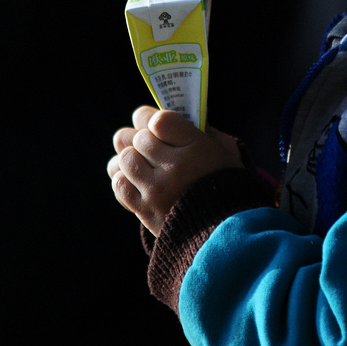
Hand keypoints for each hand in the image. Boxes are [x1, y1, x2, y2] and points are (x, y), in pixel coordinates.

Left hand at [108, 106, 243, 235]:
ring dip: (131, 157)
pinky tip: (135, 178)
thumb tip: (168, 115)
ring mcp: (157, 191)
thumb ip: (196, 128)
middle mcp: (174, 168)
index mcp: (196, 148)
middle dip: (142, 138)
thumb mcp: (221, 149)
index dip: (151, 118)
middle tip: (150, 144)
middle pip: (138, 138)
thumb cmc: (225, 182)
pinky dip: (123, 178)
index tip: (155, 123)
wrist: (227, 230)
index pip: (158, 120)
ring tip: (141, 161)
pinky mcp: (146, 211)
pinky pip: (119, 185)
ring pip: (124, 159)